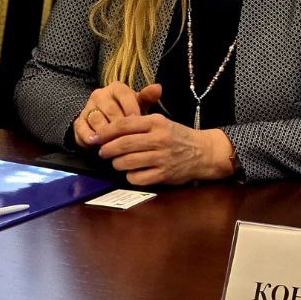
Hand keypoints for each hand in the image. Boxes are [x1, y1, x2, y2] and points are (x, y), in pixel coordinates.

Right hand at [73, 82, 162, 148]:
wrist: (107, 124)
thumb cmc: (127, 113)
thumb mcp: (139, 105)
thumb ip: (147, 97)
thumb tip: (158, 88)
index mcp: (116, 88)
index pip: (124, 95)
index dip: (132, 108)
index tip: (138, 121)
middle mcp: (99, 94)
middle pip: (110, 109)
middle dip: (120, 123)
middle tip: (127, 135)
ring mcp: (87, 108)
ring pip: (96, 119)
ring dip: (105, 132)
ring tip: (113, 142)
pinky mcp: (78, 122)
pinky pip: (82, 129)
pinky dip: (88, 137)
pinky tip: (96, 144)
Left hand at [97, 116, 235, 185]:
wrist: (203, 152)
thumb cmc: (177, 136)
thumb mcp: (162, 121)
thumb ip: (139, 122)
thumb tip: (110, 129)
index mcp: (157, 122)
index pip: (124, 124)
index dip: (106, 132)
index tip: (97, 137)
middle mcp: (159, 139)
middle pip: (123, 145)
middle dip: (107, 150)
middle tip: (102, 152)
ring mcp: (161, 158)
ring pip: (126, 162)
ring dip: (117, 163)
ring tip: (117, 162)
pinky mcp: (163, 175)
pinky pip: (136, 178)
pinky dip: (130, 176)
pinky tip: (132, 172)